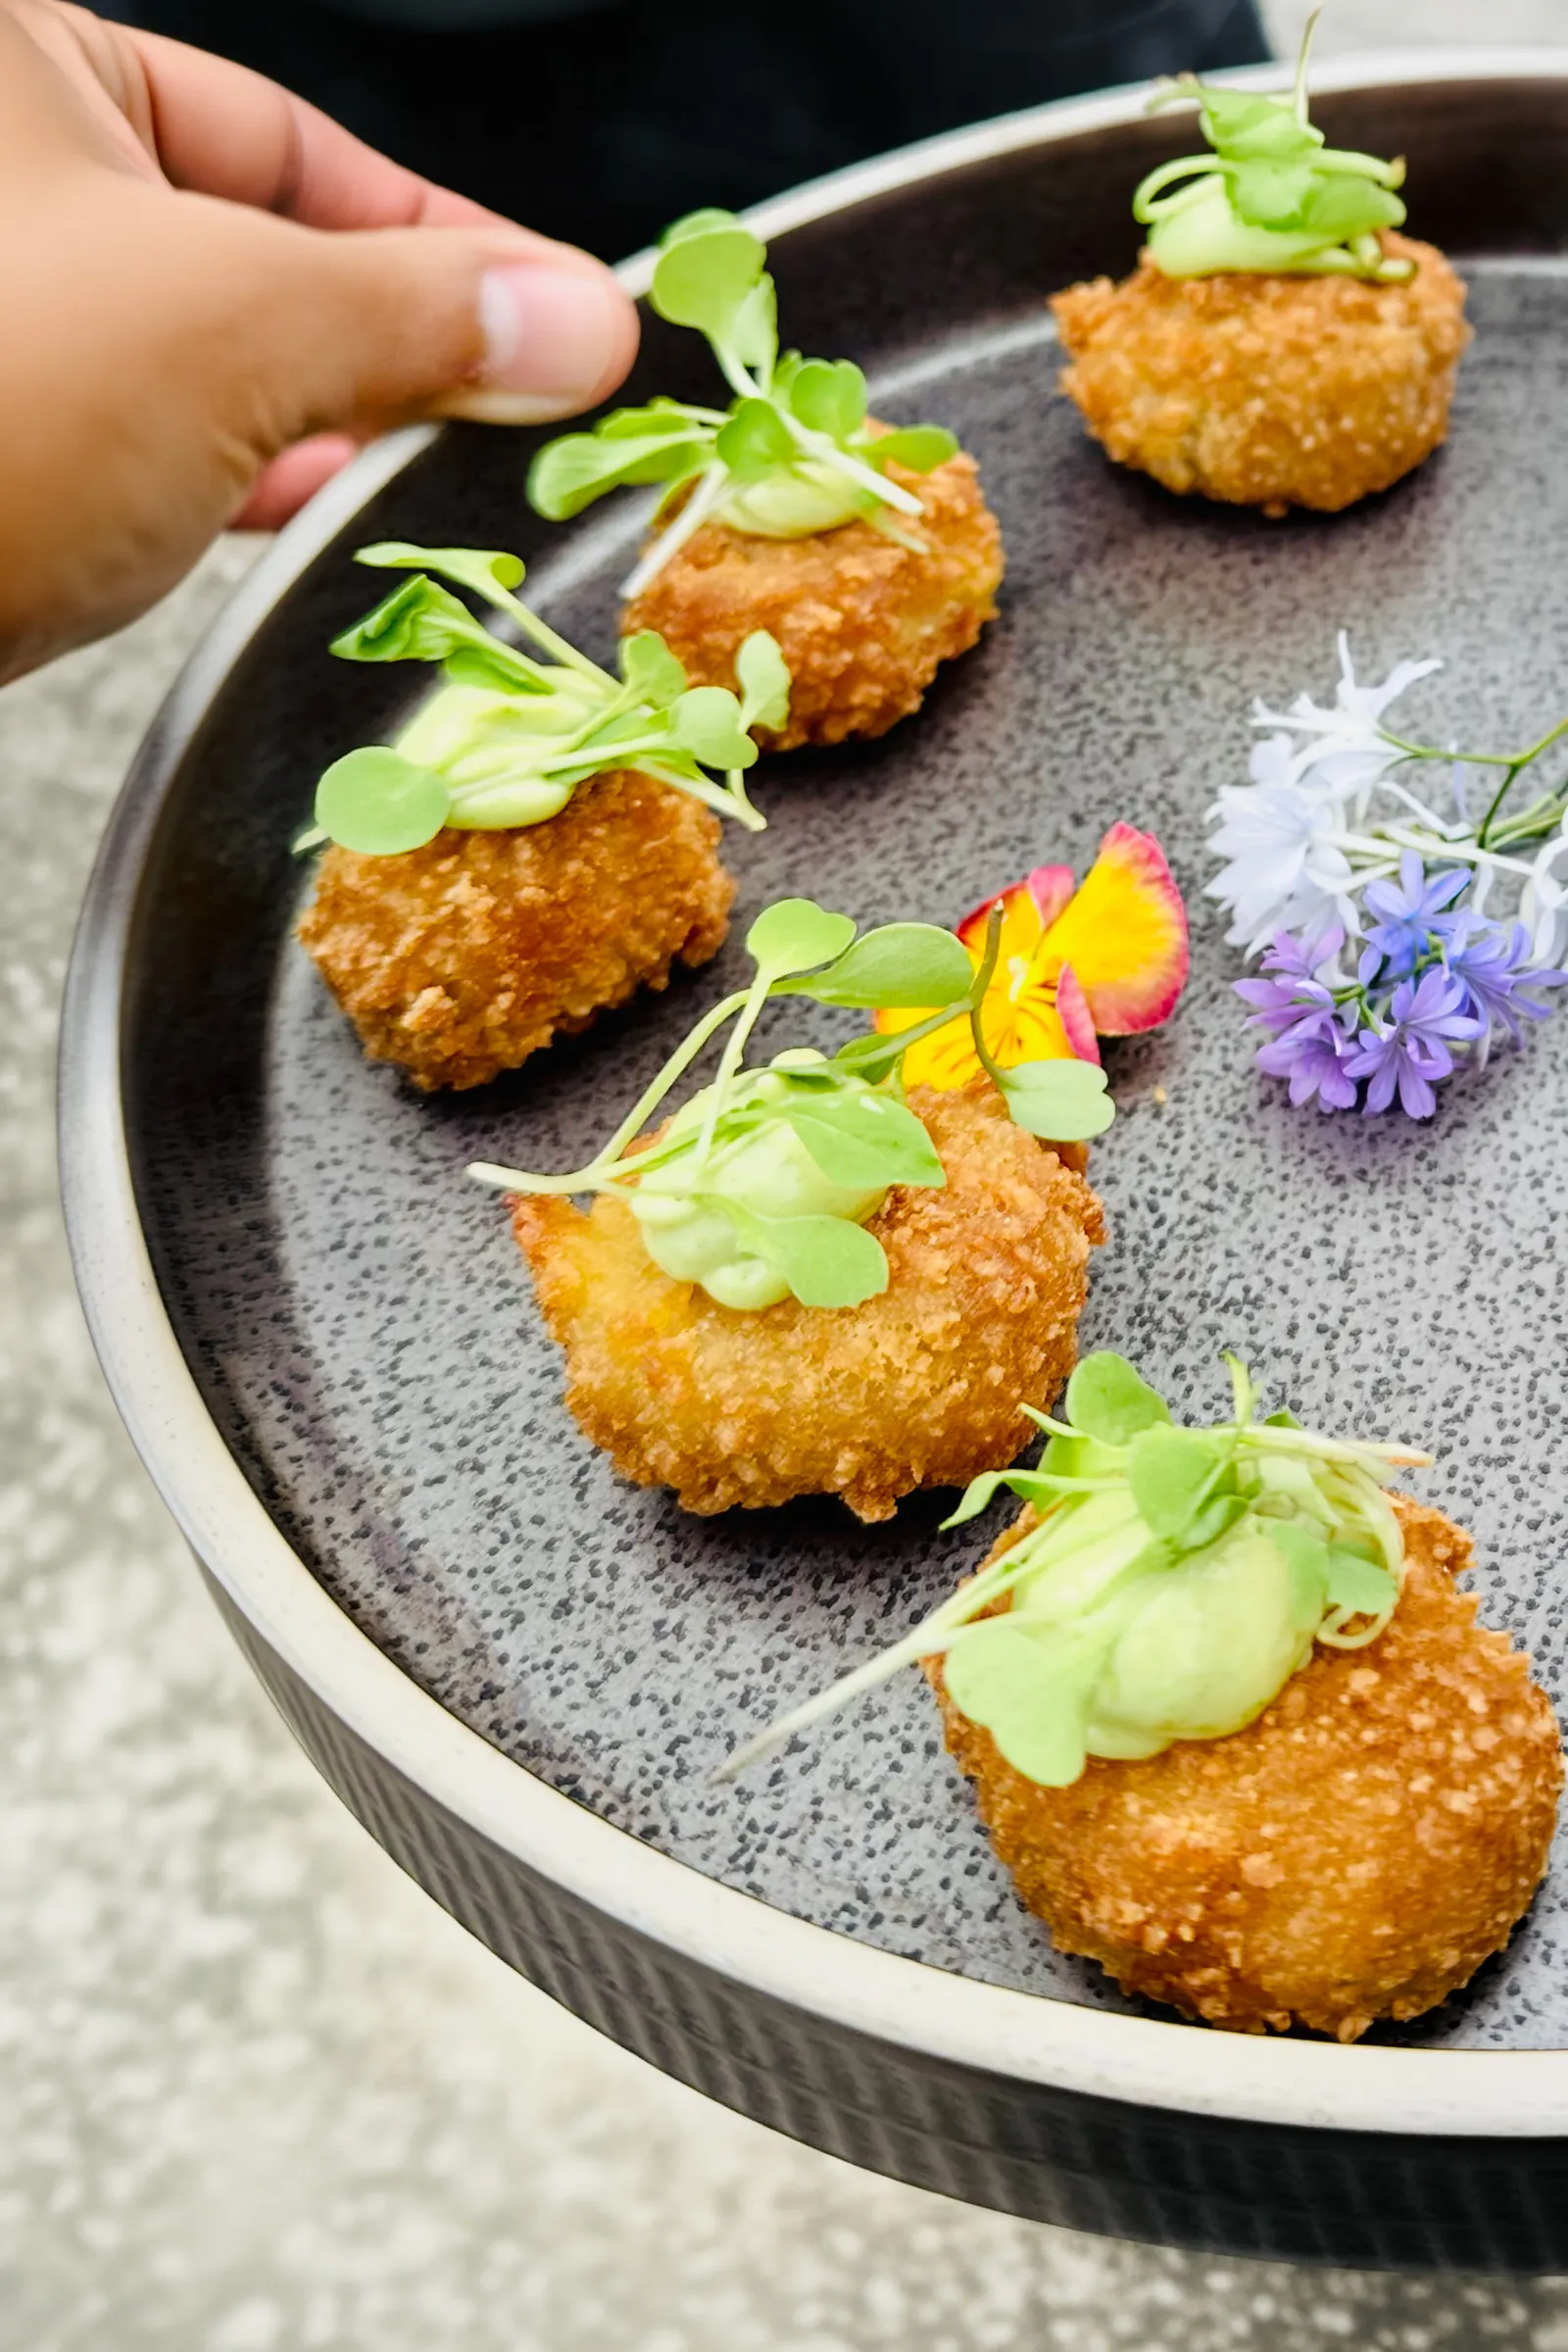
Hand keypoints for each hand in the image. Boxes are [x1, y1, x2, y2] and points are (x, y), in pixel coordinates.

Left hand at [0, 1, 639, 676]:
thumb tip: (578, 318)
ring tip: (427, 471)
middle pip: (256, 245)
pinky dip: (237, 476)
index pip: (287, 135)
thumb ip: (422, 312)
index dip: (443, 229)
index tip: (549, 309)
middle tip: (508, 404)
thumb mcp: (239, 328)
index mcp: (22, 70)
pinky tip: (312, 512)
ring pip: (205, 355)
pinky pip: (146, 440)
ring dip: (321, 421)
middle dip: (388, 337)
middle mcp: (1, 185)